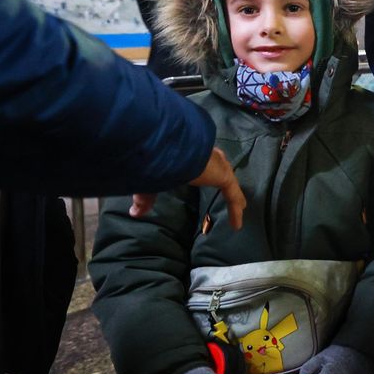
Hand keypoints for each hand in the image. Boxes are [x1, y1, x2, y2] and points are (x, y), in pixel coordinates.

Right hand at [130, 146, 245, 230]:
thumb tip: (133, 212)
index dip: (204, 169)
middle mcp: (207, 157)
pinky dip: (235, 211)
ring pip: (229, 184)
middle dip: (224, 178)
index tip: (206, 173)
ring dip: (233, 196)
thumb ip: (145, 197)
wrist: (168, 148)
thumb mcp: (151, 181)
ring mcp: (218, 166)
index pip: (201, 162)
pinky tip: (237, 225)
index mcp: (191, 154)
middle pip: (220, 170)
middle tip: (226, 185)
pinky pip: (233, 196)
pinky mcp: (223, 176)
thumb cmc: (157, 159)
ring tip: (239, 207)